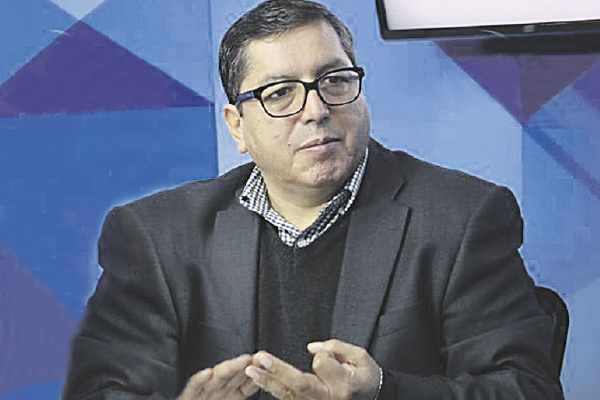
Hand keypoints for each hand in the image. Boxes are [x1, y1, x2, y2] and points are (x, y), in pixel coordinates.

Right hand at [177, 354, 259, 399]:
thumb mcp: (233, 397)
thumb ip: (244, 389)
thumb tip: (258, 383)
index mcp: (229, 394)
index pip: (246, 382)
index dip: (257, 372)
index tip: (269, 364)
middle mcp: (217, 390)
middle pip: (235, 375)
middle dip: (249, 366)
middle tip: (261, 357)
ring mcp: (203, 392)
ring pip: (218, 377)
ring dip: (231, 368)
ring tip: (244, 361)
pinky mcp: (188, 396)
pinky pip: (194, 387)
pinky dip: (200, 380)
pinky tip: (208, 374)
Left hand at [245, 339, 380, 399]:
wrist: (372, 398)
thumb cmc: (365, 376)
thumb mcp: (361, 356)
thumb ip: (336, 348)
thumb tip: (311, 349)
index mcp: (344, 385)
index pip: (322, 365)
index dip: (321, 353)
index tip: (326, 351)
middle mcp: (329, 399)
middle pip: (300, 386)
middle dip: (278, 372)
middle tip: (260, 359)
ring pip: (289, 396)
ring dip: (268, 382)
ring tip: (252, 370)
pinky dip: (273, 389)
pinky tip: (261, 380)